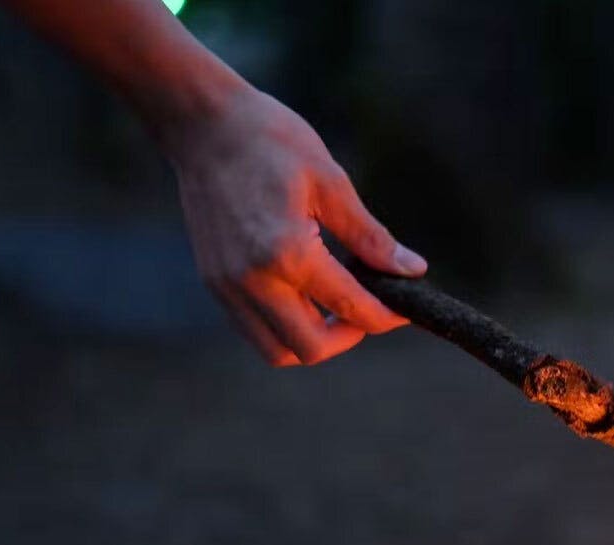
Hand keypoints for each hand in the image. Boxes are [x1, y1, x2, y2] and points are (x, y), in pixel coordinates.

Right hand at [164, 86, 426, 365]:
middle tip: (367, 308)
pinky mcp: (214, 282)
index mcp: (287, 252)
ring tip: (335, 307)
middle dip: (348, 337)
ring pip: (277, 351)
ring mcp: (227, 285)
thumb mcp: (330, 182)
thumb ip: (370, 236)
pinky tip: (305, 296)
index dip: (385, 317)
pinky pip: (254, 330)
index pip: (349, 308)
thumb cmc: (270, 141)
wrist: (202, 124)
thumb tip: (411, 269)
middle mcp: (253, 279)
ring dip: (313, 340)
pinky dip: (285, 328)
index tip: (403, 310)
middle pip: (310, 348)